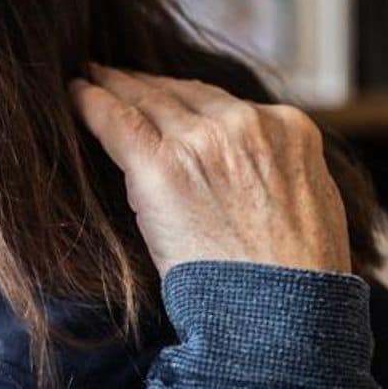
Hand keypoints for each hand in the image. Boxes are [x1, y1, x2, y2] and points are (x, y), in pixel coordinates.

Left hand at [70, 66, 349, 276]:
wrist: (281, 315)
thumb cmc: (296, 285)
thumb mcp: (312, 208)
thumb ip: (282, 176)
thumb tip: (260, 178)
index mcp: (290, 130)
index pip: (227, 104)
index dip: (189, 99)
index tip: (168, 96)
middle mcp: (248, 124)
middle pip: (185, 93)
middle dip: (148, 84)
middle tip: (117, 73)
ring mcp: (203, 141)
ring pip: (148, 100)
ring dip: (116, 85)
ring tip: (93, 78)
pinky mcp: (162, 166)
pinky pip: (116, 120)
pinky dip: (91, 103)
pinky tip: (75, 93)